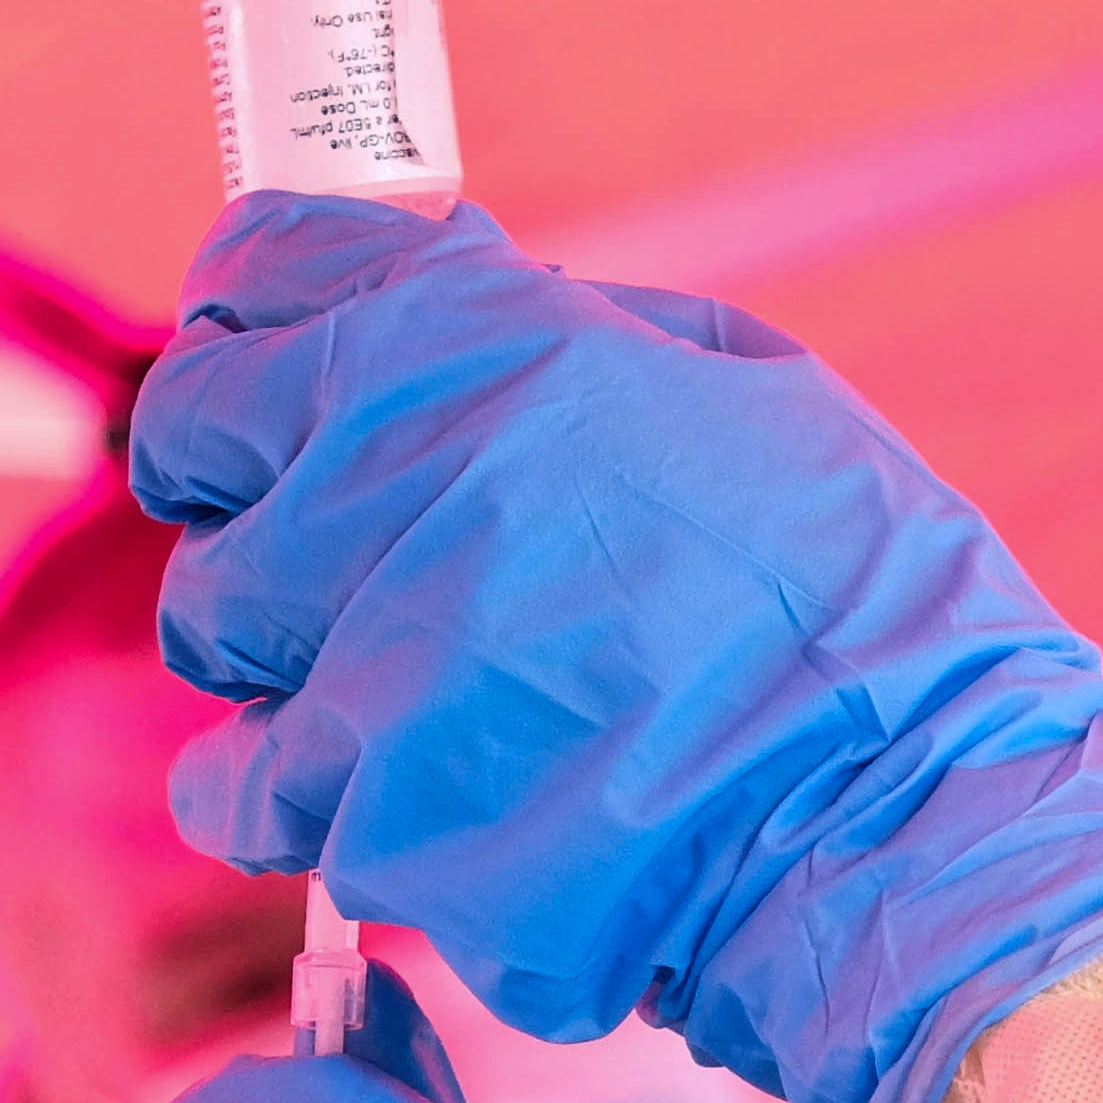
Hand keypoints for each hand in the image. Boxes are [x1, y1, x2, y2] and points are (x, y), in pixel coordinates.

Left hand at [128, 194, 1102, 1102]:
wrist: (906, 832)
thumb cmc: (862, 612)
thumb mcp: (746, 393)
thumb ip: (572, 337)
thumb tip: (461, 298)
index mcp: (486, 341)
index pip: (266, 270)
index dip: (257, 311)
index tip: (274, 353)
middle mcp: (396, 471)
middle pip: (195, 442)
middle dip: (240, 481)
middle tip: (322, 535)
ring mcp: (366, 652)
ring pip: (209, 627)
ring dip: (277, 649)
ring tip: (397, 681)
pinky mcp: (361, 813)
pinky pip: (247, 790)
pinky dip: (298, 797)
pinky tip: (396, 794)